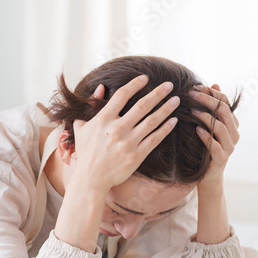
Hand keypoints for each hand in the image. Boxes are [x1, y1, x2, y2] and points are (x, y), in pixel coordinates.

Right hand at [71, 75, 179, 191]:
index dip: (135, 84)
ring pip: (152, 121)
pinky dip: (165, 129)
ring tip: (175, 100)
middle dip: (157, 93)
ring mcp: (128, 142)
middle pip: (142, 106)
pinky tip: (173, 121)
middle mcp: (117, 129)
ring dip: (165, 109)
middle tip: (169, 84)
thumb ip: (91, 106)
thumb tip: (100, 87)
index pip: (122, 95)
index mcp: (103, 120)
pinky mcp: (137, 155)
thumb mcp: (82, 127)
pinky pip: (155, 139)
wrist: (91, 179)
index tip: (146, 78)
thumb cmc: (86, 152)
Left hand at [190, 83, 239, 186]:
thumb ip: (213, 106)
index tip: (195, 87)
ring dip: (206, 117)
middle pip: (224, 112)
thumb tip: (215, 83)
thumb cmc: (207, 146)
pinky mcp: (221, 159)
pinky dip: (206, 137)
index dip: (212, 93)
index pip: (226, 102)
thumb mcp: (210, 125)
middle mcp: (234, 134)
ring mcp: (229, 147)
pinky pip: (215, 146)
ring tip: (191, 111)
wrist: (208, 174)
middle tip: (191, 95)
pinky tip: (197, 130)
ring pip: (221, 128)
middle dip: (207, 101)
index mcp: (233, 123)